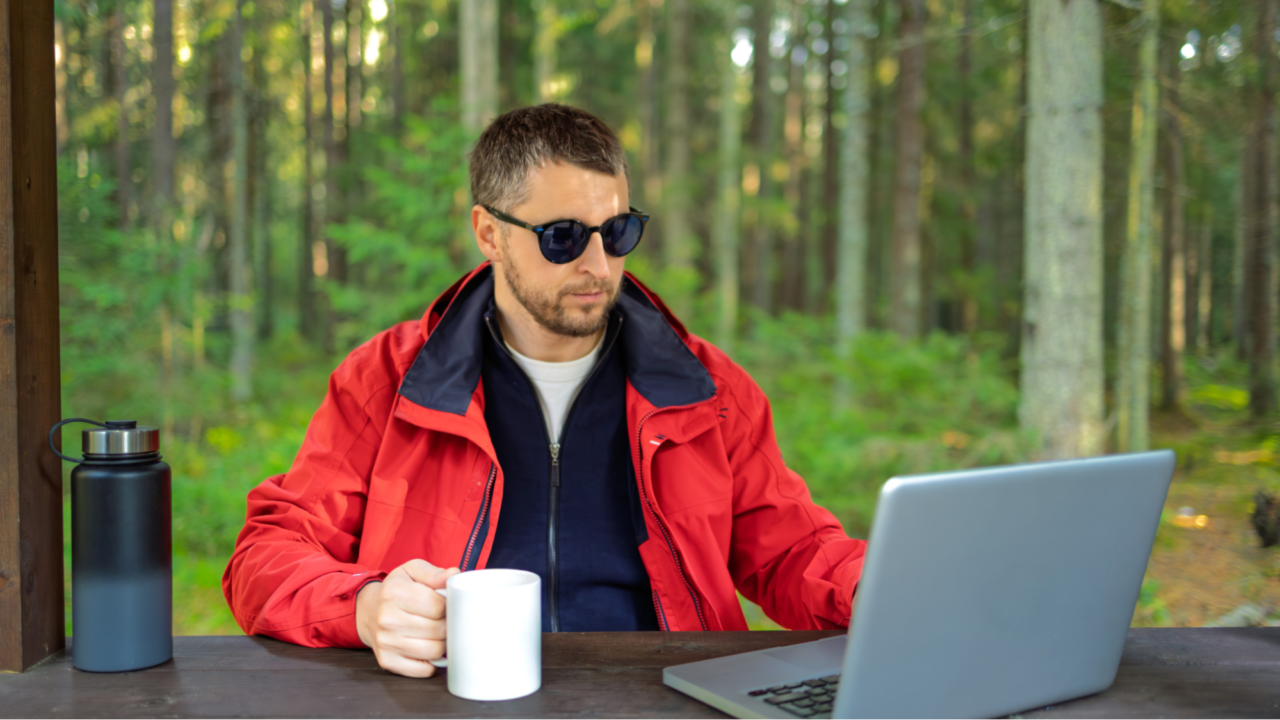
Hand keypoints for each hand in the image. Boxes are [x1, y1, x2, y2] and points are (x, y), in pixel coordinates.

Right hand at [356, 559, 459, 676]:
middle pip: (439, 630)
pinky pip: (424, 670)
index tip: (446, 604)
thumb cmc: (397, 591)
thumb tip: (453, 575)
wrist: (371, 611)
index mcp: (394, 593)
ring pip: (434, 651)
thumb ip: (434, 573)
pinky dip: (432, 661)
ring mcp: (386, 643)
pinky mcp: (388, 661)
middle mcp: (387, 619)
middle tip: (443, 619)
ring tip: (436, 632)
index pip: (438, 606)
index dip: (449, 606)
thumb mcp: (412, 572)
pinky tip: (427, 647)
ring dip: (441, 643)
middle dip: (447, 624)